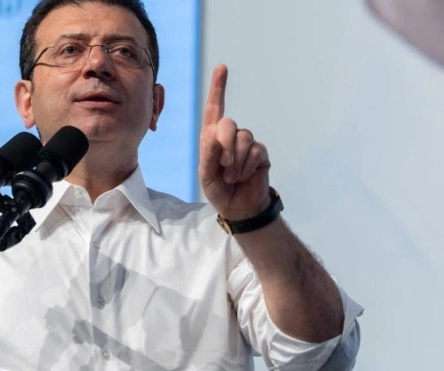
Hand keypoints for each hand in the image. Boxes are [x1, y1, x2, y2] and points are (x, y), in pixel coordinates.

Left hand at [199, 64, 270, 220]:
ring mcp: (247, 144)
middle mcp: (230, 136)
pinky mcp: (260, 154)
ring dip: (236, 160)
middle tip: (224, 165)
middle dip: (224, 143)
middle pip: (228, 123)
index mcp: (212, 137)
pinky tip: (244, 176)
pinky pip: (255, 151)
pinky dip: (246, 166)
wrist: (238, 207)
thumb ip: (208, 154)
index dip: (218, 88)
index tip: (222, 68)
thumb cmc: (218, 189)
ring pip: (243, 138)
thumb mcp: (206, 174)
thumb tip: (216, 135)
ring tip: (232, 176)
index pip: (215, 109)